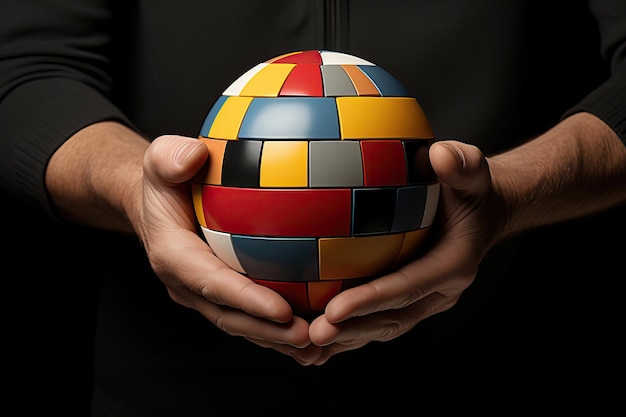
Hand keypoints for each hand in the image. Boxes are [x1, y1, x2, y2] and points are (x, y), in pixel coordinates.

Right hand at [139, 134, 322, 361]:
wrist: (156, 204)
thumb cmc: (164, 180)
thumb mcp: (159, 158)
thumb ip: (170, 157)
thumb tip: (193, 155)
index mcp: (173, 256)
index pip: (212, 282)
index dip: (246, 299)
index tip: (282, 309)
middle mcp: (186, 284)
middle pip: (229, 316)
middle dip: (268, 332)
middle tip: (309, 337)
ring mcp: (202, 294)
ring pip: (240, 323)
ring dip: (276, 338)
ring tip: (317, 346)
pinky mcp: (217, 295)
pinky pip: (247, 315)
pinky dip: (276, 328)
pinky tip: (312, 329)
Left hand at [303, 140, 502, 364]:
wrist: (481, 213)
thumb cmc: (470, 189)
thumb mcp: (472, 169)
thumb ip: (461, 163)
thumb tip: (439, 155)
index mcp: (453, 264)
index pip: (407, 287)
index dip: (371, 300)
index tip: (334, 309)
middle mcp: (440, 292)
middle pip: (393, 319)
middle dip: (353, 330)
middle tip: (314, 334)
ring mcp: (425, 301)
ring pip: (383, 326)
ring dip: (347, 337)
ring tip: (307, 343)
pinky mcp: (410, 301)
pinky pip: (378, 319)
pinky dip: (349, 329)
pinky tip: (314, 331)